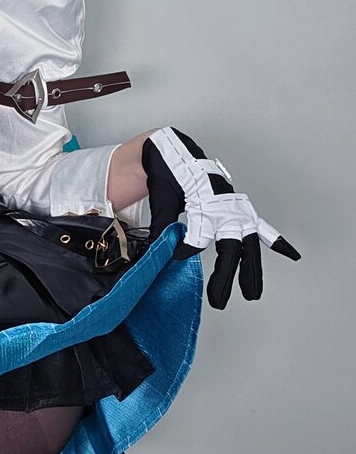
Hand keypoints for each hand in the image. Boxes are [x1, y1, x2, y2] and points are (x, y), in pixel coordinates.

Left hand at [142, 126, 299, 308]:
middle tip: (219, 300)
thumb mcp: (162, 195)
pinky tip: (290, 254)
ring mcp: (236, 209)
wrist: (179, 152)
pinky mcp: (240, 208)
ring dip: (252, 269)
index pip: (197, 239)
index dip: (185, 249)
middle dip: (226, 277)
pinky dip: (277, 240)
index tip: (175, 255)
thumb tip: (166, 246)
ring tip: (252, 293)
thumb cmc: (171, 172)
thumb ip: (164, 222)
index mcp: (206, 204)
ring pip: (249, 245)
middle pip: (230, 249)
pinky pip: (262, 226)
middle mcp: (226, 209)